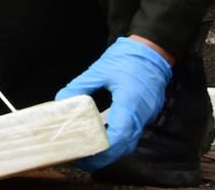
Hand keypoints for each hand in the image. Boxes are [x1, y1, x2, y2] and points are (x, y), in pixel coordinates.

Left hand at [55, 36, 171, 169]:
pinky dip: (118, 141)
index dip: (103, 148)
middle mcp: (140, 114)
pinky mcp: (145, 114)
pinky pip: (132, 133)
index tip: (86, 155)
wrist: (152, 52)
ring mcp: (146, 116)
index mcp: (130, 103)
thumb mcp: (99, 70)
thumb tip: (62, 100)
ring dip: (112, 151)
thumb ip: (80, 86)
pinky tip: (103, 141)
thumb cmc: (126, 59)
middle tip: (83, 162)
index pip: (119, 134)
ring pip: (130, 142)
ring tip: (90, 155)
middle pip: (125, 144)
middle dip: (105, 157)